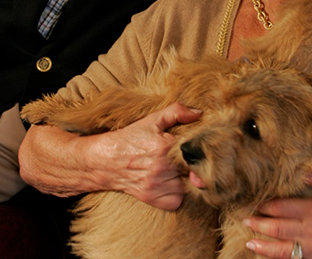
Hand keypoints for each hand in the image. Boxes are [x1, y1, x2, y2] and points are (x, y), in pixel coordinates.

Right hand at [19, 102, 200, 207]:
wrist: (106, 161)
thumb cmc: (131, 137)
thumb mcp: (152, 119)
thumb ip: (177, 112)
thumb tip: (200, 114)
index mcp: (166, 146)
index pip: (197, 150)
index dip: (203, 149)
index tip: (205, 147)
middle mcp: (163, 168)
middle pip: (195, 169)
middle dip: (196, 163)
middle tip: (189, 157)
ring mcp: (158, 186)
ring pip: (188, 185)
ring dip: (187, 178)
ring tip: (177, 167)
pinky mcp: (154, 200)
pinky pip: (178, 200)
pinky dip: (178, 193)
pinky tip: (170, 181)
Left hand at [242, 175, 311, 258]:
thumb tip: (301, 172)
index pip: (282, 208)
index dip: (266, 206)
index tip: (254, 203)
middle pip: (278, 229)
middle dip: (259, 225)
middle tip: (244, 220)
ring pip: (284, 250)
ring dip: (264, 247)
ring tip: (250, 243)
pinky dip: (282, 258)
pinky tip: (273, 256)